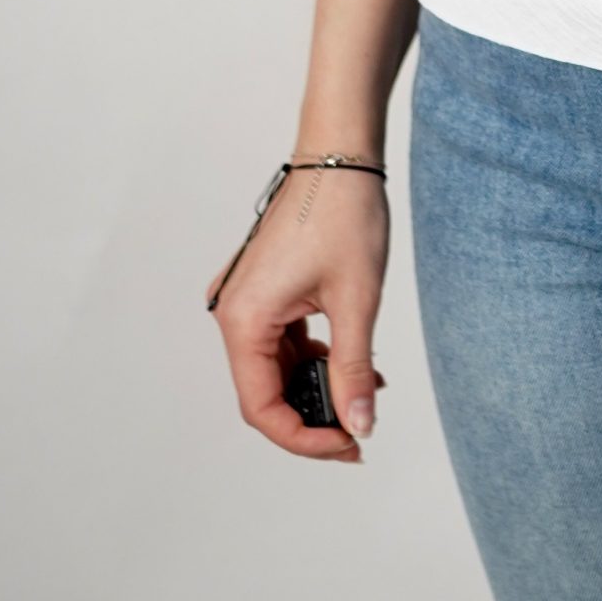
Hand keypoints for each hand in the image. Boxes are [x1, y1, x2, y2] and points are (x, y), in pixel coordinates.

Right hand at [206, 165, 389, 460]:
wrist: (341, 155)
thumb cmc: (344, 214)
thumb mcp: (356, 300)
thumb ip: (354, 370)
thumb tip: (359, 425)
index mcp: (245, 319)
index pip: (262, 407)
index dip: (303, 437)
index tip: (347, 445)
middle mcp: (234, 312)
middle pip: (266, 391)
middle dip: (313, 416)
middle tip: (359, 430)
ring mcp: (247, 299)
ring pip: (277, 368)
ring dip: (317, 387)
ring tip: (366, 391)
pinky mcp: (265, 289)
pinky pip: (282, 341)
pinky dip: (315, 356)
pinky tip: (353, 361)